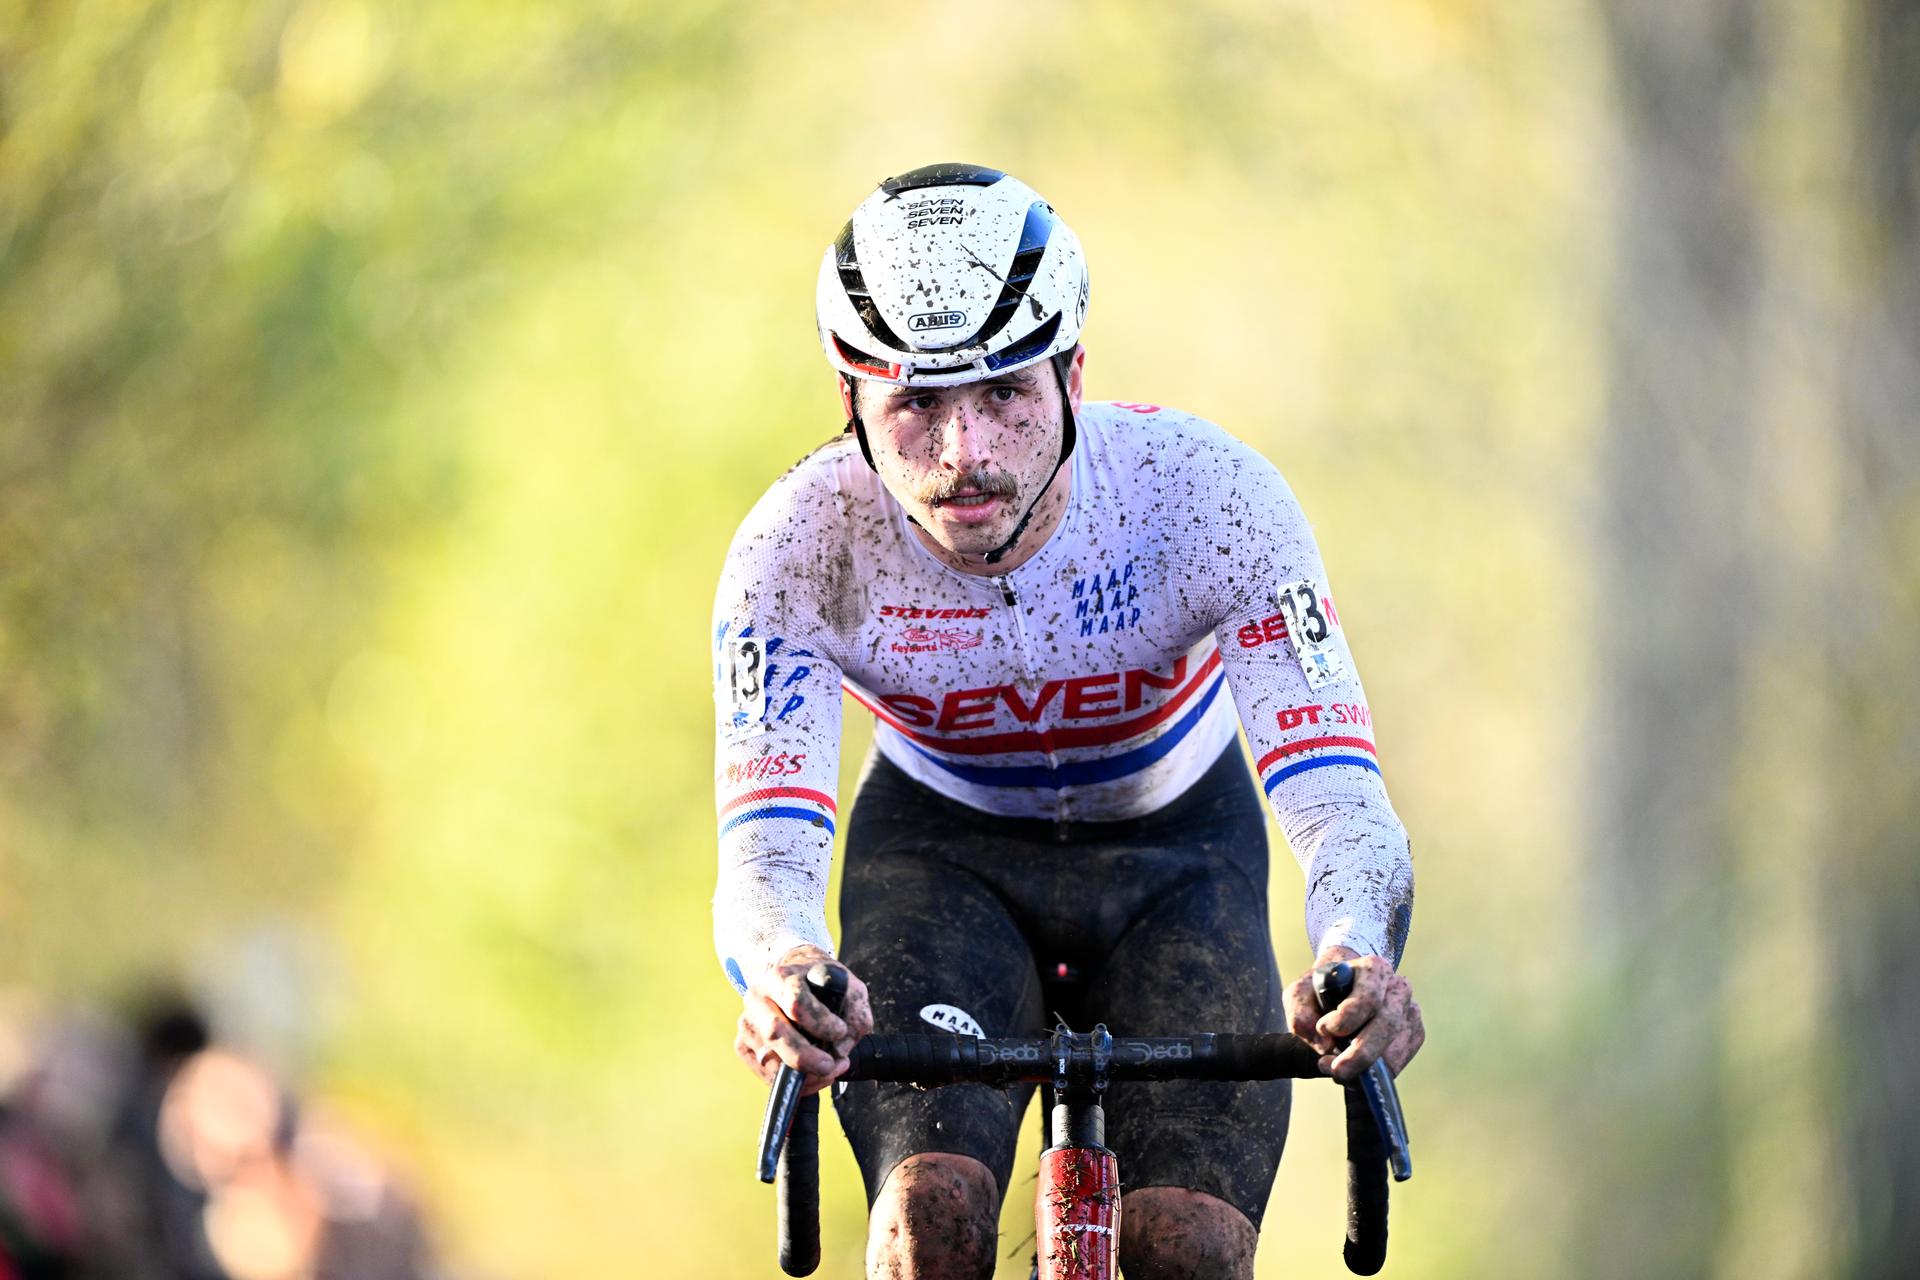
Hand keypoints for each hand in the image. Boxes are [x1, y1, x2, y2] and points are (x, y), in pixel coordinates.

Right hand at [733, 944, 873, 1096]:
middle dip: (805, 1056)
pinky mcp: (742, 1044)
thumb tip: (839, 1051)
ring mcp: (747, 1021)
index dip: (820, 1022)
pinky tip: (810, 1075)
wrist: (795, 977)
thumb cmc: (823, 985)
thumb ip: (855, 1016)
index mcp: (782, 976)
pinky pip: (763, 1072)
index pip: (797, 1002)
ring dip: (802, 1074)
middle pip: (775, 1032)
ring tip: (828, 1069)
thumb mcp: (850, 989)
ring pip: (768, 1058)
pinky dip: (789, 1081)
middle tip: (830, 1065)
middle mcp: (758, 997)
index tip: (840, 1031)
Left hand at [1284, 946, 1423, 1082]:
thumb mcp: (1300, 993)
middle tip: (1337, 1071)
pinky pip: (1402, 1058)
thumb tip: (1323, 1044)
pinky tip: (1358, 1073)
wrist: (1341, 988)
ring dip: (1369, 1067)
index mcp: (1373, 969)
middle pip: (1387, 1025)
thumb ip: (1301, 1013)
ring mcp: (1409, 1010)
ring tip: (1341, 1072)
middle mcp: (1397, 988)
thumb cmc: (1322, 989)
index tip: (1323, 1029)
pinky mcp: (1414, 1032)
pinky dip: (1380, 1072)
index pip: (1368, 998)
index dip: (1345, 1019)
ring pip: (1397, 1046)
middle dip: (1361, 1054)